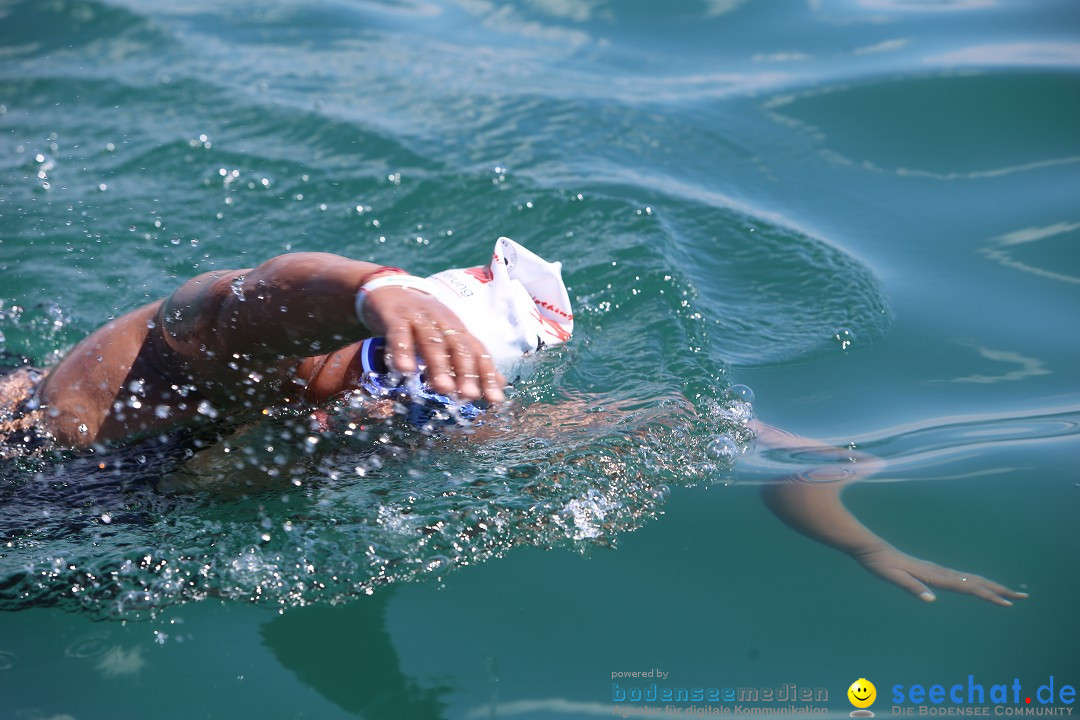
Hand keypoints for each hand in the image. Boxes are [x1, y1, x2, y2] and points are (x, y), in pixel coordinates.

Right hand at [360, 285, 505, 402]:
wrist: (389, 287)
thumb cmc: (421, 320)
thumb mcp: (446, 337)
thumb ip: (468, 359)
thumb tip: (499, 384)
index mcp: (457, 329)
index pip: (477, 352)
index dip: (487, 374)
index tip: (495, 399)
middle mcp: (442, 322)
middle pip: (458, 347)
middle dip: (466, 372)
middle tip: (469, 396)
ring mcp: (419, 318)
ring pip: (432, 341)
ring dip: (439, 365)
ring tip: (443, 389)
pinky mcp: (395, 316)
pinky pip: (399, 333)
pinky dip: (403, 350)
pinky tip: (405, 369)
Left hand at [855, 545, 1027, 605]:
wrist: (869, 547)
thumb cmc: (879, 564)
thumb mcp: (892, 577)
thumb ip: (911, 587)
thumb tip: (931, 599)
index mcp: (933, 575)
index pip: (966, 587)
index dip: (988, 596)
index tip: (1008, 604)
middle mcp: (938, 571)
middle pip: (974, 581)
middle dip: (998, 590)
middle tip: (1022, 597)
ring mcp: (935, 569)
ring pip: (968, 578)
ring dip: (989, 585)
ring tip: (1006, 592)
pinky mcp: (929, 569)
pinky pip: (958, 577)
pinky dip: (973, 582)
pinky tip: (974, 584)